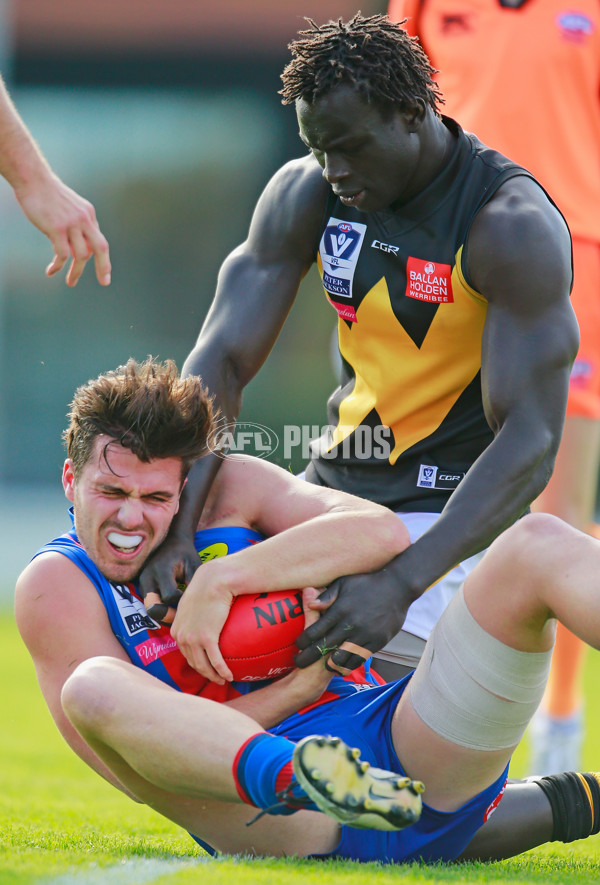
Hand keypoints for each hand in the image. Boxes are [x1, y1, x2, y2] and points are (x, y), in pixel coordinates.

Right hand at [15, 173, 110, 285]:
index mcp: (89, 214)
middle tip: (105, 282)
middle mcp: (84, 219)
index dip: (103, 259)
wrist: (32, 178)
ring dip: (76, 272)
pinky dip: (59, 266)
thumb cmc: (47, 193)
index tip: (105, 274)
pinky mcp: (57, 228)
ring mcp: (72, 224)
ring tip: (71, 282)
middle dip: (104, 267)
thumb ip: (77, 224)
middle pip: (100, 248)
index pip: (99, 241)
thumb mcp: (69, 207)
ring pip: (81, 255)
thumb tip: (79, 246)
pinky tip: (52, 271)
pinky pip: (63, 254)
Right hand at [138, 531, 201, 623]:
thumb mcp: (194, 565)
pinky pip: (149, 604)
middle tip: (183, 614)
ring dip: (163, 612)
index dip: (182, 602)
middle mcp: (147, 577)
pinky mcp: (142, 587)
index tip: (191, 598)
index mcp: (161, 570)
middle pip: (152, 608)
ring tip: (179, 609)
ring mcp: (142, 583)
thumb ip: (193, 584)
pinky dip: (160, 608)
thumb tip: (196, 606)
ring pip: (149, 609)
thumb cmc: (185, 554)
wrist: (170, 541)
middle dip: (168, 615)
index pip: (169, 596)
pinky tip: (172, 604)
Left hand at [170, 561, 234, 683]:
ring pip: (203, 665)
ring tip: (223, 679)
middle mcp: (181, 637)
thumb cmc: (206, 588)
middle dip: (204, 673)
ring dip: (213, 675)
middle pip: (193, 662)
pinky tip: (230, 676)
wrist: (213, 581)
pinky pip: (216, 660)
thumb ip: (192, 615)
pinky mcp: (207, 638)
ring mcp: (193, 639)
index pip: (185, 653)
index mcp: (176, 630)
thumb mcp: (191, 603)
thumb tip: (202, 619)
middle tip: (216, 678)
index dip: (196, 663)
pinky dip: (222, 671)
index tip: (206, 667)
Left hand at [295, 564, 412, 672]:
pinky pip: (359, 659)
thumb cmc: (367, 583)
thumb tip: (310, 605)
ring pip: (340, 658)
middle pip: (323, 647)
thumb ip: (327, 595)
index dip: (303, 642)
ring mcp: (364, 634)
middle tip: (299, 663)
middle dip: (307, 657)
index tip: (298, 646)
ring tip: (321, 666)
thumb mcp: (344, 583)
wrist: (397, 587)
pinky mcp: (377, 642)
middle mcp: (350, 624)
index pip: (314, 631)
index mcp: (339, 610)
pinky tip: (341, 666)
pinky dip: (348, 664)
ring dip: (328, 664)